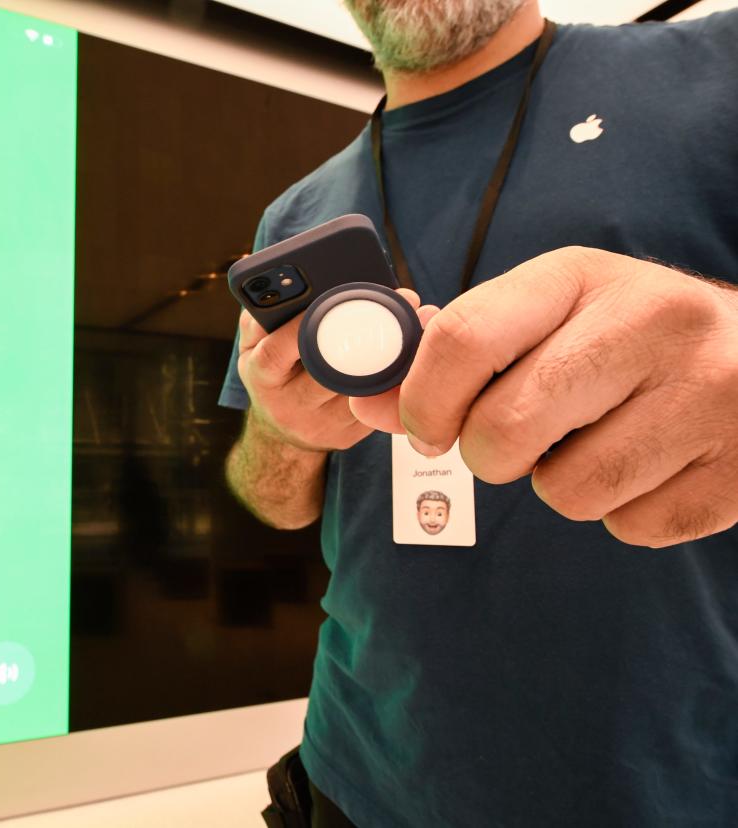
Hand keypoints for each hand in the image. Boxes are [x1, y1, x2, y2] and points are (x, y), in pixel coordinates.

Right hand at [237, 289, 431, 452]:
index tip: (328, 299)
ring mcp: (321, 425)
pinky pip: (377, 404)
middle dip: (366, 338)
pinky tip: (415, 351)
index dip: (300, 326)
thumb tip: (273, 275)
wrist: (282, 431)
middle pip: (330, 371)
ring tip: (418, 319)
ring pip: (363, 388)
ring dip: (394, 354)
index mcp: (262, 378)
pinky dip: (397, 376)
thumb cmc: (272, 376)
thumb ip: (261, 313)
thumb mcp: (252, 346)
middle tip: (402, 302)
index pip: (276, 352)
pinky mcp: (349, 436)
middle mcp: (289, 406)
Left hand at [350, 247, 737, 547]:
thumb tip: (362, 402)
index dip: (421, 402)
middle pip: (503, 429)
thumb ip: (448, 360)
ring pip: (567, 492)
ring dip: (562, 484)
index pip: (462, 340)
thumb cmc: (616, 340)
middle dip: (488, 454)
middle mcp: (655, 320)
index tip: (425, 429)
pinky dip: (624, 511)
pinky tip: (652, 463)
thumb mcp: (540, 320)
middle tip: (517, 440)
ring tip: (600, 440)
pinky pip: (630, 525)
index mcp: (582, 275)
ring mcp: (712, 392)